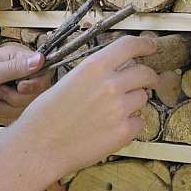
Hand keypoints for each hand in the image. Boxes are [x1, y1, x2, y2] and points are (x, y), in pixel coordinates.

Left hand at [0, 43, 53, 123]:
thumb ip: (16, 68)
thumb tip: (41, 58)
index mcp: (14, 57)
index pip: (42, 69)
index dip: (35, 81)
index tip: (20, 87)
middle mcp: (16, 71)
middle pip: (36, 90)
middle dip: (16, 97)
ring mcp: (11, 89)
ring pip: (26, 104)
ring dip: (6, 106)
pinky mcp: (5, 104)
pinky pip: (15, 114)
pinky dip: (0, 113)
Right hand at [9, 35, 158, 177]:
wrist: (39, 146)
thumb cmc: (45, 115)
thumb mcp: (68, 80)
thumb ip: (94, 73)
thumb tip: (115, 70)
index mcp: (93, 67)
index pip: (129, 46)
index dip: (145, 44)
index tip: (151, 46)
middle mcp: (110, 84)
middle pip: (145, 73)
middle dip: (148, 77)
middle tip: (147, 81)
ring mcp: (120, 109)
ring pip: (142, 98)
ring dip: (133, 101)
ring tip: (111, 111)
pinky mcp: (124, 132)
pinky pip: (139, 121)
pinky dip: (130, 123)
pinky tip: (109, 128)